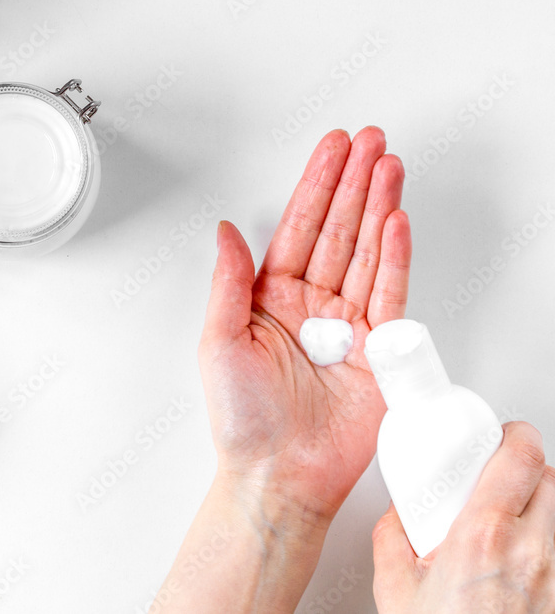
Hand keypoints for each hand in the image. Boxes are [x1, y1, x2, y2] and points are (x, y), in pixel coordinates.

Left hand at [202, 126, 410, 519]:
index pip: (297, 228)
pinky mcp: (377, 351)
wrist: (277, 475)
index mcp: (269, 299)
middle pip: (336, 230)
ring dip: (378, 208)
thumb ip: (228, 282)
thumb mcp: (218, 341)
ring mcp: (346, 326)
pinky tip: (396, 221)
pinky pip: (388, 294)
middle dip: (353, 183)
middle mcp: (310, 306)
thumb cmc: (241, 420)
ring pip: (365, 252)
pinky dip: (394, 257)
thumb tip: (225, 230)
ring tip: (389, 167)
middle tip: (370, 141)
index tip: (331, 150)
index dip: (315, 186)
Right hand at [374, 422, 554, 613]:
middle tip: (504, 481)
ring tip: (515, 524)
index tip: (503, 437)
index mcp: (485, 537)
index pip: (522, 457)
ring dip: (544, 510)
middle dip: (530, 472)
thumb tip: (401, 516)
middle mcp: (534, 554)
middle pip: (554, 479)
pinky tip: (525, 562)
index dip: (516, 437)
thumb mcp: (396, 589)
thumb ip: (394, 538)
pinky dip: (548, 545)